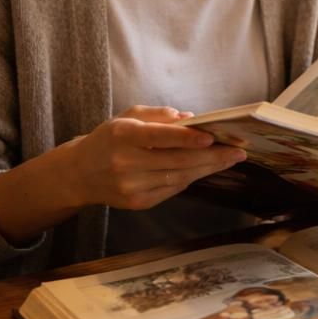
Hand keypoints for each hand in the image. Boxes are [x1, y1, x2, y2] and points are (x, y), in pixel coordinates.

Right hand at [67, 105, 246, 210]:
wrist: (80, 174)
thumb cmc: (109, 139)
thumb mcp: (127, 117)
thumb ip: (158, 115)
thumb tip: (191, 119)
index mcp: (122, 136)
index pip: (160, 137)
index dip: (187, 138)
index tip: (213, 136)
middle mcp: (125, 163)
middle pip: (177, 162)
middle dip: (212, 157)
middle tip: (237, 151)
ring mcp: (131, 186)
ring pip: (179, 178)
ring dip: (207, 169)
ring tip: (229, 159)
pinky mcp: (138, 203)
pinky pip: (172, 190)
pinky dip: (191, 178)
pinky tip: (206, 169)